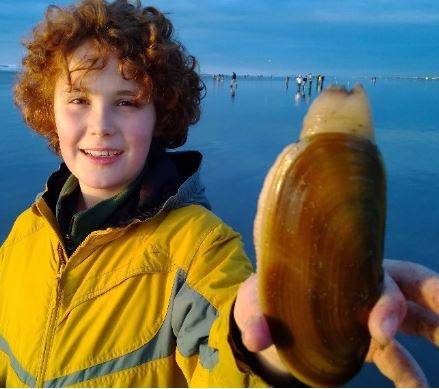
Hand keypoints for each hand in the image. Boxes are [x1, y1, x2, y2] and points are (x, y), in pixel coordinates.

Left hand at [233, 260, 438, 386]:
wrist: (271, 312)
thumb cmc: (268, 297)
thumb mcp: (258, 303)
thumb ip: (257, 319)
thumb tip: (255, 339)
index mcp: (340, 269)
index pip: (375, 280)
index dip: (384, 305)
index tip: (379, 334)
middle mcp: (363, 287)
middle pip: (410, 283)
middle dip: (435, 294)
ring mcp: (370, 314)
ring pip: (416, 317)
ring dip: (438, 329)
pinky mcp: (369, 341)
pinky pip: (400, 357)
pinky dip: (411, 375)